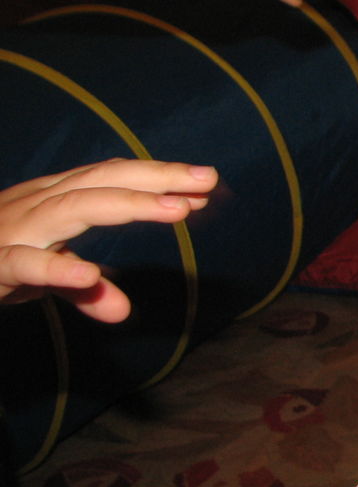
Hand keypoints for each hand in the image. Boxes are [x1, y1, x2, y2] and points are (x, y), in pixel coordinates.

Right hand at [0, 159, 216, 321]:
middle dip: (156, 177)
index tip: (206, 182)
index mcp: (47, 201)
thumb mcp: (37, 278)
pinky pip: (24, 264)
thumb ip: (80, 289)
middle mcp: (31, 205)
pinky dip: (57, 269)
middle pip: (101, 180)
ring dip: (128, 205)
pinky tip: (89, 274)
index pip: (109, 178)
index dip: (156, 176)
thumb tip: (121, 309)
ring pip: (73, 207)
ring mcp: (10, 230)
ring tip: (177, 210)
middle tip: (208, 180)